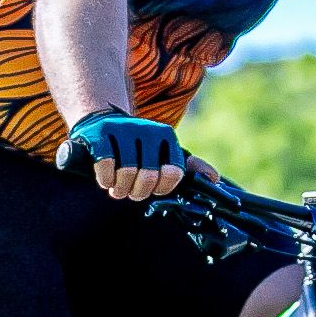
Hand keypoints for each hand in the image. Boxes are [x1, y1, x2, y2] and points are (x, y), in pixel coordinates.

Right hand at [65, 110, 186, 201]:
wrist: (104, 123)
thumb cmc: (138, 147)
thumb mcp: (164, 153)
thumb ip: (189, 167)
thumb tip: (215, 179)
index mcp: (166, 136)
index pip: (173, 174)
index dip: (161, 189)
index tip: (153, 189)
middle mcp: (147, 129)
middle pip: (148, 177)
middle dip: (138, 193)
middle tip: (132, 193)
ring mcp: (122, 130)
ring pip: (127, 173)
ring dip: (121, 189)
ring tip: (118, 189)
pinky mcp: (100, 133)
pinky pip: (106, 165)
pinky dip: (105, 180)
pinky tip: (106, 180)